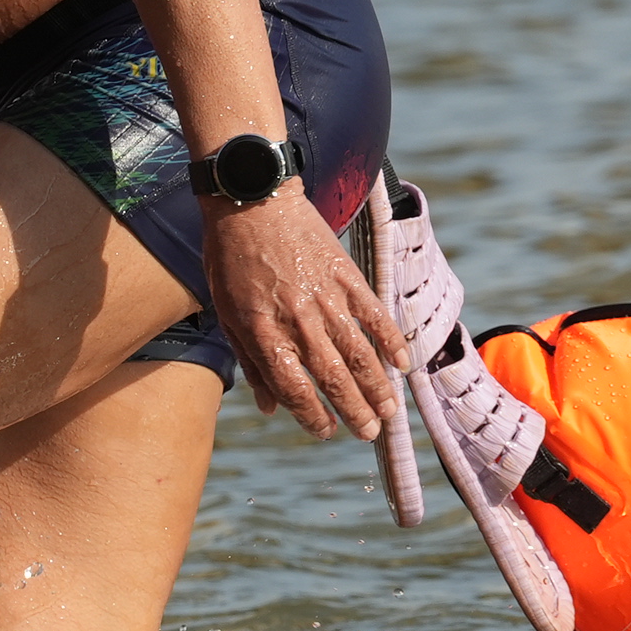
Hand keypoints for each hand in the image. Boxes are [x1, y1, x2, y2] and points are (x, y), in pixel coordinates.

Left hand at [203, 185, 409, 439]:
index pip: (294, 388)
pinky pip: (373, 313)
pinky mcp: (345, 273)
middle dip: (354, 410)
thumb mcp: (228, 312)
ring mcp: (325, 295)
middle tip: (369, 434)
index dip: (313, 416)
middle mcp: (297, 318)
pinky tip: (402, 362)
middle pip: (332, 376)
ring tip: (389, 411)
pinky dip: (390, 339)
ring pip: (358, 351)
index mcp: (263, 330)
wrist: (252, 197)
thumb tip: (270, 408)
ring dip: (377, 385)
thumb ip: (251, 362)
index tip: (326, 432)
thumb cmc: (231, 257)